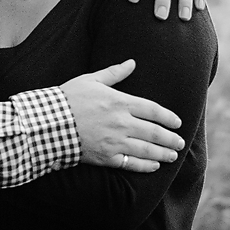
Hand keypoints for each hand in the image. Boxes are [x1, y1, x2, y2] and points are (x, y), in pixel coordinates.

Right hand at [60, 60, 184, 172]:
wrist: (49, 122)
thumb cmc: (68, 98)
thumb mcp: (91, 80)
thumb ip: (114, 73)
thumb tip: (132, 62)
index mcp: (120, 102)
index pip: (153, 110)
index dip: (168, 117)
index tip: (178, 123)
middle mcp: (122, 123)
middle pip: (154, 132)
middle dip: (170, 139)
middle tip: (180, 143)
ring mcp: (115, 142)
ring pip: (146, 150)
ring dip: (163, 153)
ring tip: (173, 156)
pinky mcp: (106, 157)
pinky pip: (131, 163)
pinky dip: (145, 166)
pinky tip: (154, 166)